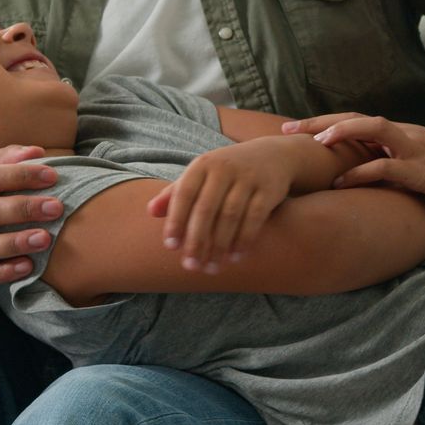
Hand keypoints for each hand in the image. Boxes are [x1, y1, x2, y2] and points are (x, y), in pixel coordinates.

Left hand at [146, 140, 297, 273]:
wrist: (273, 156)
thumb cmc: (228, 170)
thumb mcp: (202, 174)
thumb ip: (176, 192)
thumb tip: (151, 211)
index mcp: (203, 165)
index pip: (184, 194)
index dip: (176, 220)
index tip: (171, 246)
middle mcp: (224, 168)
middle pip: (206, 209)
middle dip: (197, 240)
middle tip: (191, 266)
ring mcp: (247, 178)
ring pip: (229, 217)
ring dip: (219, 246)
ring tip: (211, 267)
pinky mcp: (268, 190)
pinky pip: (254, 219)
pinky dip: (243, 240)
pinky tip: (234, 257)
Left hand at [289, 113, 424, 204]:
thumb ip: (406, 164)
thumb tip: (387, 172)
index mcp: (403, 134)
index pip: (359, 122)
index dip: (329, 124)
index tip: (300, 130)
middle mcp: (403, 135)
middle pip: (355, 119)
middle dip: (319, 123)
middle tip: (287, 128)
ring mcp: (411, 149)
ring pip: (369, 130)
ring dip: (339, 134)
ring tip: (312, 142)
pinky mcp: (419, 169)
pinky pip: (384, 167)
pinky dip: (360, 173)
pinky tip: (340, 182)